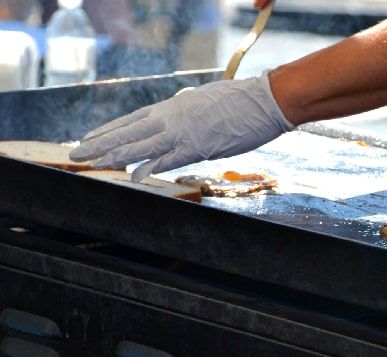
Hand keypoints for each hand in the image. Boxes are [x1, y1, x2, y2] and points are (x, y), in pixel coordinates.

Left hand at [70, 71, 294, 181]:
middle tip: (77, 155)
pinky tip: (132, 176)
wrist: (260, 101)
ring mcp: (181, 132)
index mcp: (172, 107)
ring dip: (115, 155)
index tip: (90, 138)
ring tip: (93, 164)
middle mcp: (170, 118)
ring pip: (140, 145)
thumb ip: (187, 114)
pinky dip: (149, 167)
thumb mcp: (204, 103)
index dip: (109, 130)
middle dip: (99, 144)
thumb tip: (180, 120)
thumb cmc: (238, 102)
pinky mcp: (197, 147)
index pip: (131, 119)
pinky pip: (167, 159)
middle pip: (127, 132)